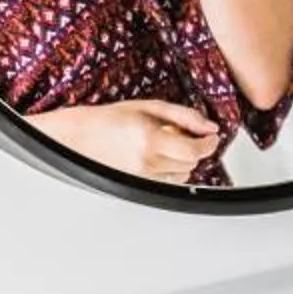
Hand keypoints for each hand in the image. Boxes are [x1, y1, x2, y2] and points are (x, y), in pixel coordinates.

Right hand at [32, 98, 225, 184]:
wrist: (81, 137)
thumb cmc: (111, 119)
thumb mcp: (150, 107)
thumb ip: (184, 116)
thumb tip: (210, 126)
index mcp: (150, 139)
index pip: (194, 150)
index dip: (209, 144)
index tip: (211, 136)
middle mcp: (147, 162)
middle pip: (191, 163)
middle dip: (196, 149)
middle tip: (188, 135)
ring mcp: (143, 177)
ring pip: (183, 175)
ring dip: (184, 160)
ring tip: (168, 144)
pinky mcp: (140, 186)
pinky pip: (170, 182)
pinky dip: (172, 169)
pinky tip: (159, 155)